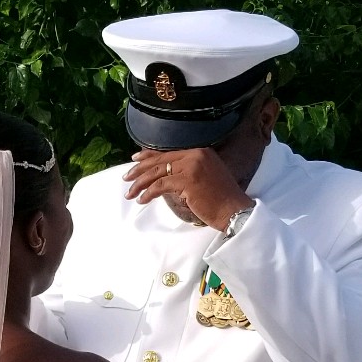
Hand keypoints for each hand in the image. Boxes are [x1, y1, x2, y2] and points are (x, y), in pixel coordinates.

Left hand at [124, 147, 249, 229]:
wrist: (234, 210)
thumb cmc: (221, 199)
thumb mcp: (206, 176)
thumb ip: (189, 171)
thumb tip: (166, 176)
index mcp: (200, 151)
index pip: (168, 151)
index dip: (149, 155)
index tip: (135, 160)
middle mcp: (195, 154)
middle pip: (160, 160)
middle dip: (140, 169)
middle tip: (126, 177)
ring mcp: (191, 166)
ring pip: (157, 172)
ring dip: (140, 183)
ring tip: (130, 193)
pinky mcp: (187, 181)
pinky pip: (160, 186)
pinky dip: (149, 193)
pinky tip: (142, 200)